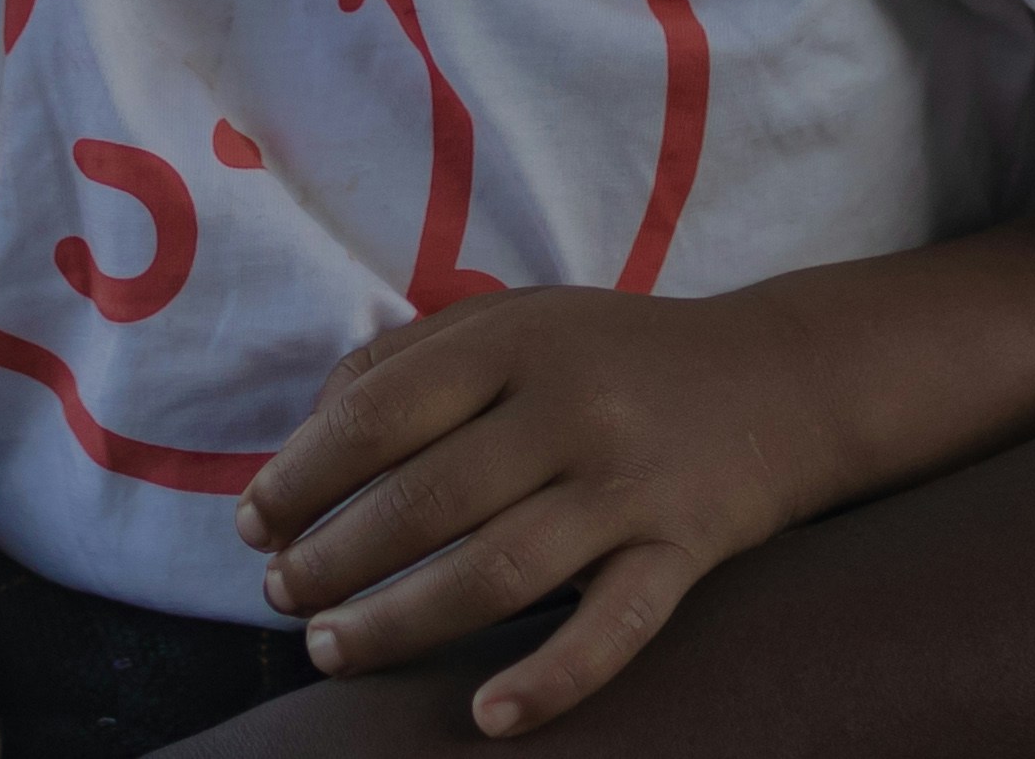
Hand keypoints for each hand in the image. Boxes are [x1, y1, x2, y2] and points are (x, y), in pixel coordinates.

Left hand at [241, 285, 829, 737]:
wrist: (780, 377)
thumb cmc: (613, 353)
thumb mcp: (513, 319)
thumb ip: (411, 357)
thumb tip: (314, 426)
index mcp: (512, 341)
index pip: (377, 415)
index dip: (302, 475)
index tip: (254, 522)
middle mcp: (568, 409)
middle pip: (425, 500)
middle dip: (333, 558)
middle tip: (280, 595)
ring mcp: (628, 487)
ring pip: (496, 573)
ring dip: (400, 622)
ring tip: (331, 648)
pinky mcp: (683, 554)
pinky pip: (612, 630)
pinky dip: (549, 680)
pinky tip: (485, 716)